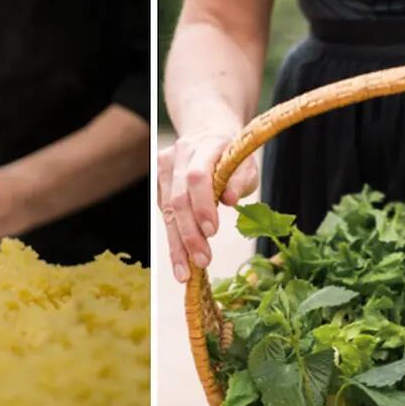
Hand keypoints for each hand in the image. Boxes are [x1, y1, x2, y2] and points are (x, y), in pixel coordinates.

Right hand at [158, 132, 258, 282]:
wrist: (208, 132)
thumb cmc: (232, 156)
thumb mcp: (247, 165)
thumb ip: (242, 180)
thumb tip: (231, 200)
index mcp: (204, 146)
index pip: (197, 177)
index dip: (202, 206)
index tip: (213, 233)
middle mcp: (179, 155)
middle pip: (178, 199)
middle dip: (189, 234)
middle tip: (202, 261)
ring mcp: (164, 168)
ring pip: (167, 211)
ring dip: (177, 244)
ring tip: (186, 273)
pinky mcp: (157, 181)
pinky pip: (164, 215)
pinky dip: (172, 240)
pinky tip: (180, 261)